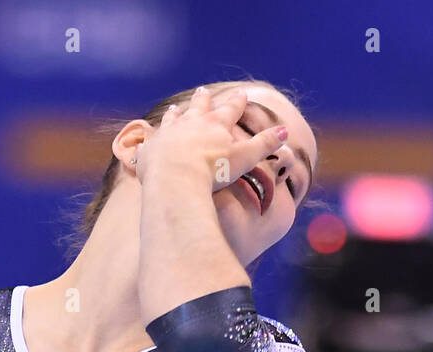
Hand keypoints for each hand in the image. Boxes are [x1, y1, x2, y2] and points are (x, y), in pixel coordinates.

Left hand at [135, 86, 286, 194]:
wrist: (177, 180)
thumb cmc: (214, 171)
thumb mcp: (245, 158)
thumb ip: (264, 144)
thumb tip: (285, 131)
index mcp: (215, 125)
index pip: (230, 110)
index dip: (237, 102)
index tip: (241, 94)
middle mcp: (191, 124)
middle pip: (199, 108)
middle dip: (203, 99)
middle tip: (203, 91)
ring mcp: (169, 134)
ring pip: (173, 120)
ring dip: (176, 114)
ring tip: (175, 109)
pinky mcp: (151, 150)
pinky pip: (150, 143)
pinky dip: (150, 142)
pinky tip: (147, 141)